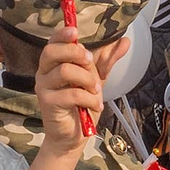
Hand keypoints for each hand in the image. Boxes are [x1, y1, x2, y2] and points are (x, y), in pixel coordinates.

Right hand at [21, 38, 100, 169]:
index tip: (76, 32)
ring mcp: (44, 88)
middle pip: (54, 52)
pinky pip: (71, 93)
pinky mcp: (47, 103)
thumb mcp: (96, 80)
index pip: (52, 42)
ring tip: (96, 91)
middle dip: (76, 54)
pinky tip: (94, 104)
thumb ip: (107, 61)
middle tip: (91, 64)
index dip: (62, 35)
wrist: (73, 136)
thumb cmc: (81, 106)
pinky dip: (88, 98)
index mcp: (53, 64)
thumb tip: (125, 41)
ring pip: (65, 71)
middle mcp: (44, 73)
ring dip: (87, 80)